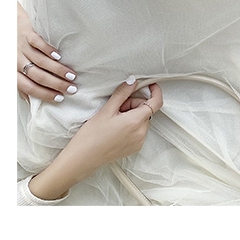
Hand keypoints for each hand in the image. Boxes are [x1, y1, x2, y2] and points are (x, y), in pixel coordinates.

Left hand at [17, 2, 77, 102]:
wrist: (4, 21)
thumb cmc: (11, 48)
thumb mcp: (12, 67)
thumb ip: (20, 84)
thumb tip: (29, 101)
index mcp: (12, 71)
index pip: (29, 87)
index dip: (45, 94)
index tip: (60, 98)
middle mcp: (16, 60)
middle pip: (38, 76)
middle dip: (56, 84)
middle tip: (72, 88)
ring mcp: (21, 46)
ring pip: (41, 62)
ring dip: (58, 70)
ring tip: (72, 75)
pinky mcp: (26, 33)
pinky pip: (38, 43)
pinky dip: (48, 51)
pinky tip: (59, 56)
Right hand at [28, 80, 163, 200]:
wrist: (83, 158)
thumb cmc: (91, 135)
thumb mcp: (106, 110)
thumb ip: (122, 94)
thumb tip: (133, 82)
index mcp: (136, 122)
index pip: (156, 103)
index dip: (155, 91)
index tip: (150, 85)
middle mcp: (141, 133)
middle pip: (145, 110)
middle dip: (133, 105)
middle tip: (116, 108)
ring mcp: (139, 142)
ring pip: (142, 120)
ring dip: (132, 115)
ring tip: (113, 120)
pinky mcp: (135, 148)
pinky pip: (139, 130)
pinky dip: (131, 125)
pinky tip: (115, 128)